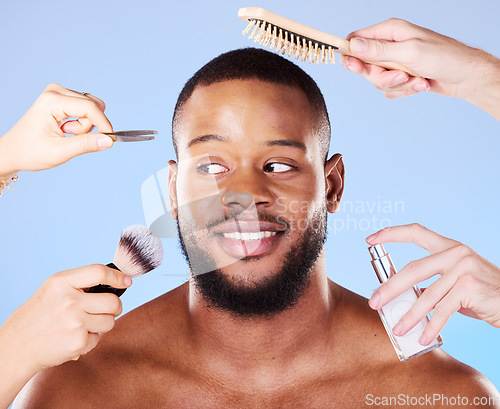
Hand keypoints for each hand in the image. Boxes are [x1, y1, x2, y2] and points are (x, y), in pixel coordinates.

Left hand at [0, 83, 114, 178]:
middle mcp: (55, 91)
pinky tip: (64, 129)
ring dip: (84, 125)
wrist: (14, 151)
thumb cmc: (31, 151)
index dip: (104, 124)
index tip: (110, 140)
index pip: (90, 107)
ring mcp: (58, 92)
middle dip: (88, 127)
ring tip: (65, 133)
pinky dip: (80, 122)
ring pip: (91, 107)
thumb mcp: (60, 152)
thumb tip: (108, 141)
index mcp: (52, 101)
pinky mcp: (61, 97)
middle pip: (92, 106)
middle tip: (69, 137)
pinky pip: (85, 108)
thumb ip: (86, 145)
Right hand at [0, 264, 131, 372]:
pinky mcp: (78, 342)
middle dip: (115, 307)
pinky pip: (99, 338)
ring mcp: (74, 322)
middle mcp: (68, 300)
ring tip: (83, 325)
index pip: (98, 272)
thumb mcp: (53, 289)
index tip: (126, 281)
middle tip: (106, 310)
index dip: (117, 276)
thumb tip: (118, 280)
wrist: (17, 346)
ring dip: (103, 324)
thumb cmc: (39, 315)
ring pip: (111, 321)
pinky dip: (91, 340)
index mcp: (61, 283)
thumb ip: (80, 283)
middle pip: (113, 301)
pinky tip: (73, 338)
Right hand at [341, 18, 499, 117]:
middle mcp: (389, 45)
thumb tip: (353, 45)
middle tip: (401, 75)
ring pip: (377, 81)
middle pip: (364, 66)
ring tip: (417, 79)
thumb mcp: (409, 52)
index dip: (350, 54)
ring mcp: (394, 62)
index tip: (353, 66)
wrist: (464, 76)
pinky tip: (421, 83)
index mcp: (389, 31)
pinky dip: (405, 90)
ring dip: (398, 85)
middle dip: (382, 76)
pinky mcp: (400, 76)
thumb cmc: (443, 57)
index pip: (356, 40)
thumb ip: (379, 50)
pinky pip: (389, 90)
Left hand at [366, 223, 499, 345]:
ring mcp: (464, 268)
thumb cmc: (481, 293)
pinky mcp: (470, 287)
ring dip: (410, 315)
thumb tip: (401, 297)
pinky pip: (444, 310)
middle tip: (375, 302)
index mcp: (448, 247)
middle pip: (413, 269)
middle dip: (391, 288)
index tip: (370, 239)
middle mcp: (456, 253)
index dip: (392, 233)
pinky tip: (423, 337)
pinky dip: (432, 326)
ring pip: (427, 295)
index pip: (416, 232)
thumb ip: (432, 282)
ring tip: (398, 328)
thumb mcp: (455, 280)